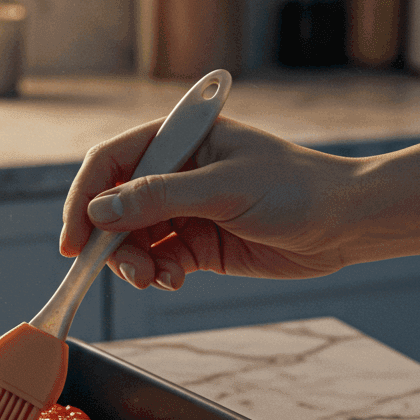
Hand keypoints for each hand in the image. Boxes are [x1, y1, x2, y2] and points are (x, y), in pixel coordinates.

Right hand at [60, 115, 358, 288]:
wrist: (346, 223)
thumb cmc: (296, 188)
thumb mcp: (225, 189)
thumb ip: (160, 198)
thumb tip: (100, 212)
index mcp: (179, 140)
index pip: (110, 163)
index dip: (84, 199)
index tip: (73, 239)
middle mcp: (176, 172)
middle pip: (115, 207)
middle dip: (111, 242)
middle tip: (125, 270)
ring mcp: (187, 209)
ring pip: (134, 239)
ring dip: (135, 263)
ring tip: (155, 278)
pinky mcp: (200, 244)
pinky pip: (161, 260)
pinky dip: (159, 273)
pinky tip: (175, 279)